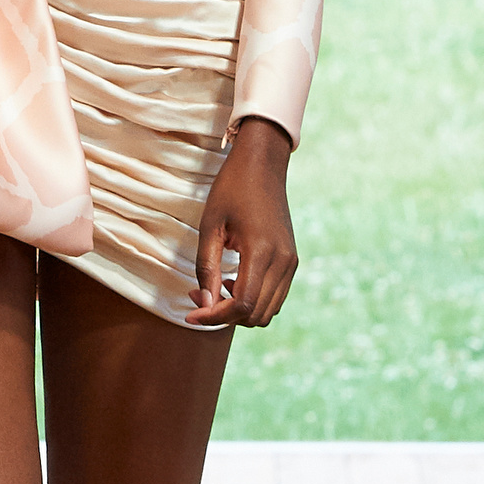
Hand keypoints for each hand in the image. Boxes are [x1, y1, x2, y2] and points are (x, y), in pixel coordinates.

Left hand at [188, 117, 297, 327]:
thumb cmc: (232, 190)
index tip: (192, 315)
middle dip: (225, 316)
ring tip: (217, 289)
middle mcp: (283, 261)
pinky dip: (254, 301)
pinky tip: (234, 282)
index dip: (215, 318)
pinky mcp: (292, 260)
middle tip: (199, 297)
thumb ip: (207, 269)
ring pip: (268, 311)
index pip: (242, 306)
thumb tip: (205, 305)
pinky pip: (275, 297)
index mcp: (261, 252)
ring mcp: (291, 262)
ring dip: (240, 311)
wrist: (263, 165)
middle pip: (256, 315)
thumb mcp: (210, 227)